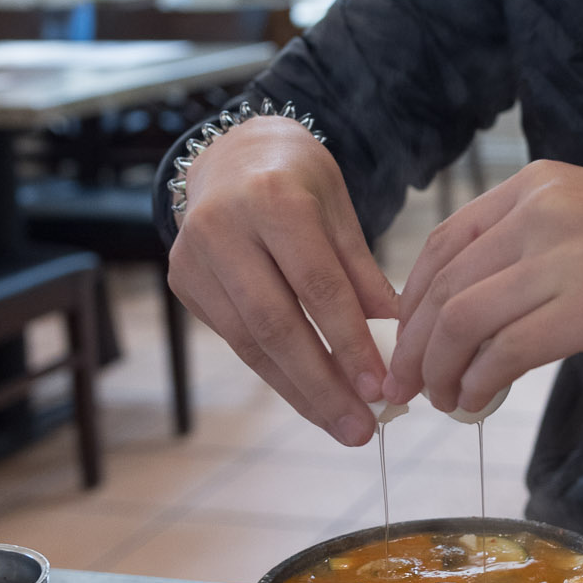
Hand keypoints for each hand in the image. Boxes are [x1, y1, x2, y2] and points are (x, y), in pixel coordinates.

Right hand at [167, 117, 398, 443]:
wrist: (232, 153)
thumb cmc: (298, 181)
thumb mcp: (340, 212)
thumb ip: (363, 275)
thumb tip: (398, 341)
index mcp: (272, 200)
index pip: (316, 285)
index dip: (348, 342)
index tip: (380, 389)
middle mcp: (223, 228)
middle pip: (274, 324)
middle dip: (321, 385)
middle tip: (360, 428)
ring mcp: (194, 257)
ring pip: (249, 342)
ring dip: (298, 391)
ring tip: (340, 423)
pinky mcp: (184, 281)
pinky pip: (234, 339)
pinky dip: (274, 371)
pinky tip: (308, 396)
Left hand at [388, 161, 582, 413]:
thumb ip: (533, 248)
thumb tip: (476, 312)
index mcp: (536, 186)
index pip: (444, 244)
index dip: (414, 302)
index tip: (407, 343)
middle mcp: (539, 211)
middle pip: (443, 286)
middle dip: (415, 347)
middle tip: (409, 387)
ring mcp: (562, 256)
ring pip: (461, 320)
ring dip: (441, 371)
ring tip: (444, 401)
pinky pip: (504, 351)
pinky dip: (478, 383)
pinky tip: (478, 402)